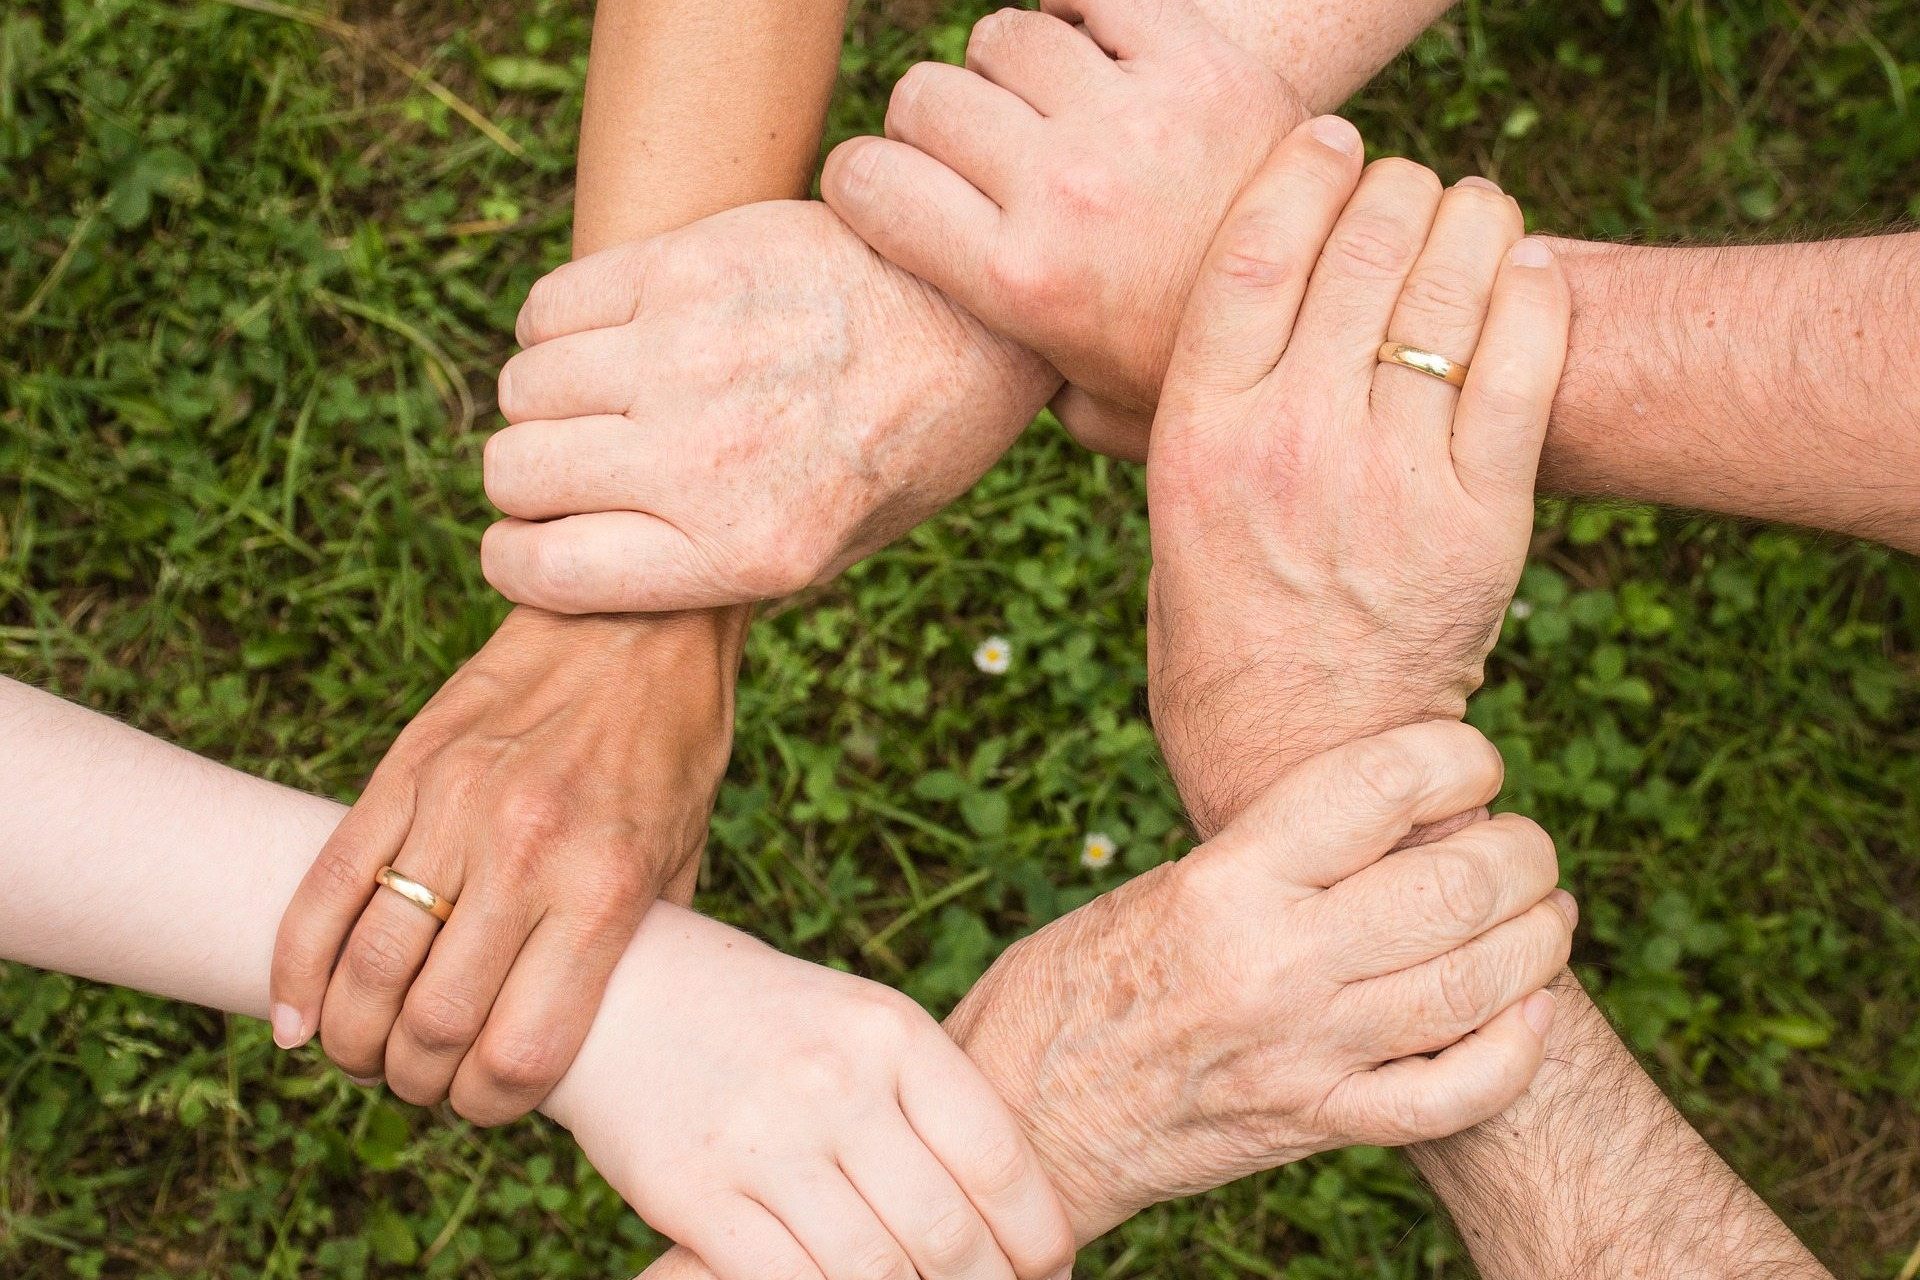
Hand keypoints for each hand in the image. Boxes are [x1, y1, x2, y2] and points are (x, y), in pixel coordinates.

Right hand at [269, 607, 742, 1123]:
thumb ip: (636, 946)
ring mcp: (454, 808)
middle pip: (433, 1024)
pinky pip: (327, 886)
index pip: (521, 1051)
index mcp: (604, 888)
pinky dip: (296, 966)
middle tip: (421, 1083)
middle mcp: (525, 854)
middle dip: (417, 1081)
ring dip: (353, 1037)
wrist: (635, 619)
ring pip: (368, 966)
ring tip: (365, 1053)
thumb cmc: (673, 746)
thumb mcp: (684, 855)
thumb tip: (596, 1034)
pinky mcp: (404, 770)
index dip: (491, 1105)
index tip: (486, 1104)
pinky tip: (297, 1016)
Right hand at [480, 199, 1056, 613]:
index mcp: (745, 552)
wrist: (976, 319)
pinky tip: (612, 336)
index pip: (543, 570)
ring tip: (605, 397)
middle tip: (578, 466)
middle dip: (529, 480)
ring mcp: (690, 356)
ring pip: (523, 387)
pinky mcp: (687, 266)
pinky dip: (557, 328)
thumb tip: (584, 566)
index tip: (530, 543)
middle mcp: (706, 460)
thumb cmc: (904, 445)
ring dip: (546, 400)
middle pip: (515, 473)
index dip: (518, 560)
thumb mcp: (831, 550)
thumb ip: (710, 566)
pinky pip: (549, 307)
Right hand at [543, 906, 1074, 1279]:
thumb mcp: (859, 1025)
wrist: (617, 993)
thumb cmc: (765, 1022)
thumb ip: (928, 1103)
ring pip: (873, 1273)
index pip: (998, 1160)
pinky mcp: (692, 1194)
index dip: (1039, 1238)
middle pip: (945, 1232)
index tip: (1050, 1271)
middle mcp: (834, 1082)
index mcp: (890, 1032)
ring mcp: (761, 1140)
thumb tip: (1011, 1213)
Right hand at [630, 723, 1570, 1279]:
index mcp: (1225, 883)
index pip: (1379, 787)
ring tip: (1548, 911)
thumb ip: (1264, 859)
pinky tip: (1530, 1012)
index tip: (1473, 759)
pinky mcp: (1318, 1124)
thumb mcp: (1156, 890)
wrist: (1022, 1123)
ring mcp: (1306, 1053)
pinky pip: (1453, 1094)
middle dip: (1521, 852)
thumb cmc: (1070, 988)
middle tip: (1527, 843)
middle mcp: (1275, 964)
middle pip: (1454, 885)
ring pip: (1476, 985)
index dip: (1455, 757)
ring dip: (1538, 938)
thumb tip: (1381, 817)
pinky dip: (1514, 1051)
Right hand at [822, 0, 1301, 459]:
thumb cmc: (1198, 369)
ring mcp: (1133, 118)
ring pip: (1000, 36)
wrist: (1341, 316)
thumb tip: (951, 361)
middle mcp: (1064, 190)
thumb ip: (1010, 377)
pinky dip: (1078, 10)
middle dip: (931, 126)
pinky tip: (1092, 53)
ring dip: (1007, 68)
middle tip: (975, 157)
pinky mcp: (1198, 61)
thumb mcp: (1091, 406)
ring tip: (1042, 108)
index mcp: (1020, 282)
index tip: (887, 192)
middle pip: (925, 98)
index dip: (861, 181)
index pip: (865, 181)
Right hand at [1144, 121, 1570, 834]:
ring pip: (1449, 289)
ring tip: (1473, 211)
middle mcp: (1291, 444)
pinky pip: (1524, 365)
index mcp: (1199, 435)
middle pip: (1361, 248)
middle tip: (1409, 187)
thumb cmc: (1222, 637)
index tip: (1332, 141)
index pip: (1253, 250)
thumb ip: (1177, 417)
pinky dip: (1533, 295)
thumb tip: (1172, 325)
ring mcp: (1391, 480)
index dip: (1302, 171)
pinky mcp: (1481, 521)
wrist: (1302, 761)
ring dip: (1472, 221)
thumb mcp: (1167, 518)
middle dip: (1396, 188)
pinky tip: (1526, 271)